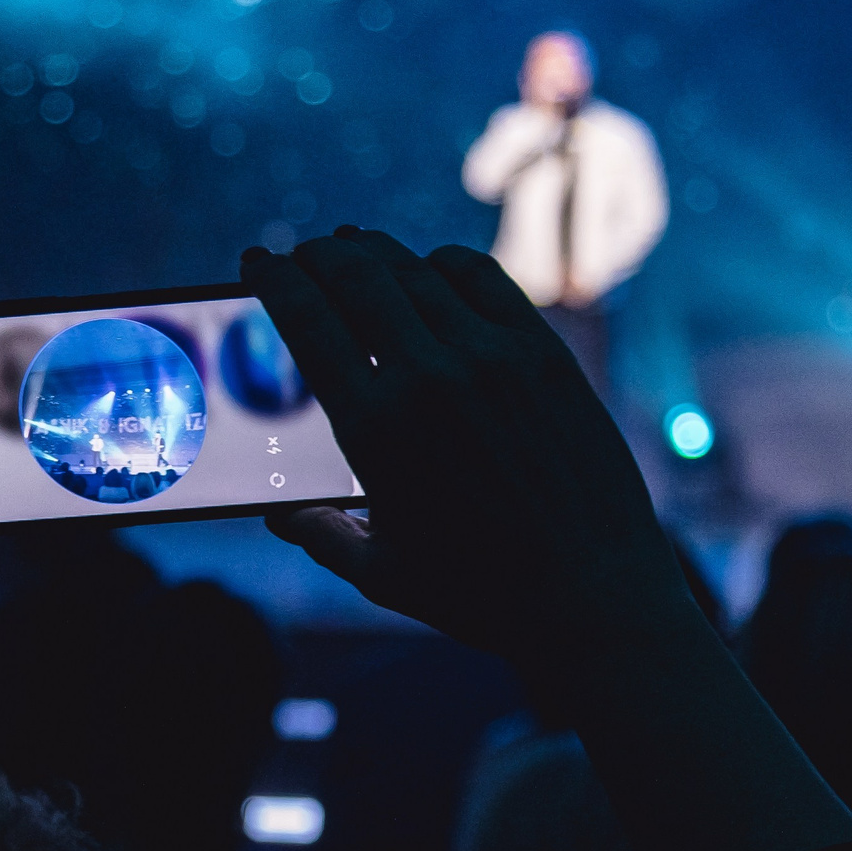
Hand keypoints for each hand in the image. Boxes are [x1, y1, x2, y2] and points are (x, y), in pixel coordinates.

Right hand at [240, 229, 697, 664]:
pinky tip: (431, 270)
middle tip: (302, 254)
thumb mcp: (382, 575)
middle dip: (316, 254)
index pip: (305, 318)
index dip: (272, 277)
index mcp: (375, 427)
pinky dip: (444, 263)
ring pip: (415, 268)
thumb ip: (322, 536)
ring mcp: (492, 357)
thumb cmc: (482, 596)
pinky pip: (482, 279)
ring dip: (374, 253)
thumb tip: (282, 514)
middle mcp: (430, 376)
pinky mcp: (543, 354)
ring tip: (355, 252)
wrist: (594, 598)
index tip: (257, 262)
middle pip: (355, 274)